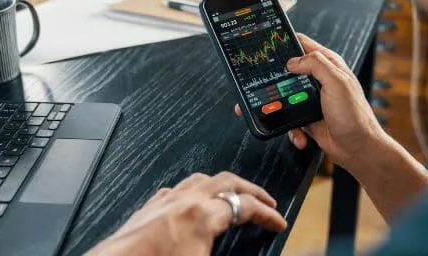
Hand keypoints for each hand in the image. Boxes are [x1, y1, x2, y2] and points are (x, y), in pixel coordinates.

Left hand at [86, 172, 286, 255]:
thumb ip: (223, 250)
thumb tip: (234, 249)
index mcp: (203, 215)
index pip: (246, 206)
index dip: (268, 214)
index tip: (278, 222)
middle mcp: (185, 200)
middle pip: (227, 181)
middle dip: (251, 190)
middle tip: (265, 201)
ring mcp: (165, 201)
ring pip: (201, 179)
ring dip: (223, 185)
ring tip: (234, 195)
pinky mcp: (149, 208)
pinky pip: (178, 189)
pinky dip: (195, 191)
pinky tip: (194, 202)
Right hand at [235, 34, 384, 171]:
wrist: (358, 149)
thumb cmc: (355, 116)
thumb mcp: (337, 83)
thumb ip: (316, 65)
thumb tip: (293, 60)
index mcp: (329, 65)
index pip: (303, 45)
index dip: (286, 43)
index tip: (270, 48)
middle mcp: (320, 79)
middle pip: (289, 71)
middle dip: (277, 80)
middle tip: (269, 86)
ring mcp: (312, 99)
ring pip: (285, 96)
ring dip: (282, 108)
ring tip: (286, 115)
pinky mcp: (307, 116)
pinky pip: (290, 119)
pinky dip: (292, 129)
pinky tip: (301, 134)